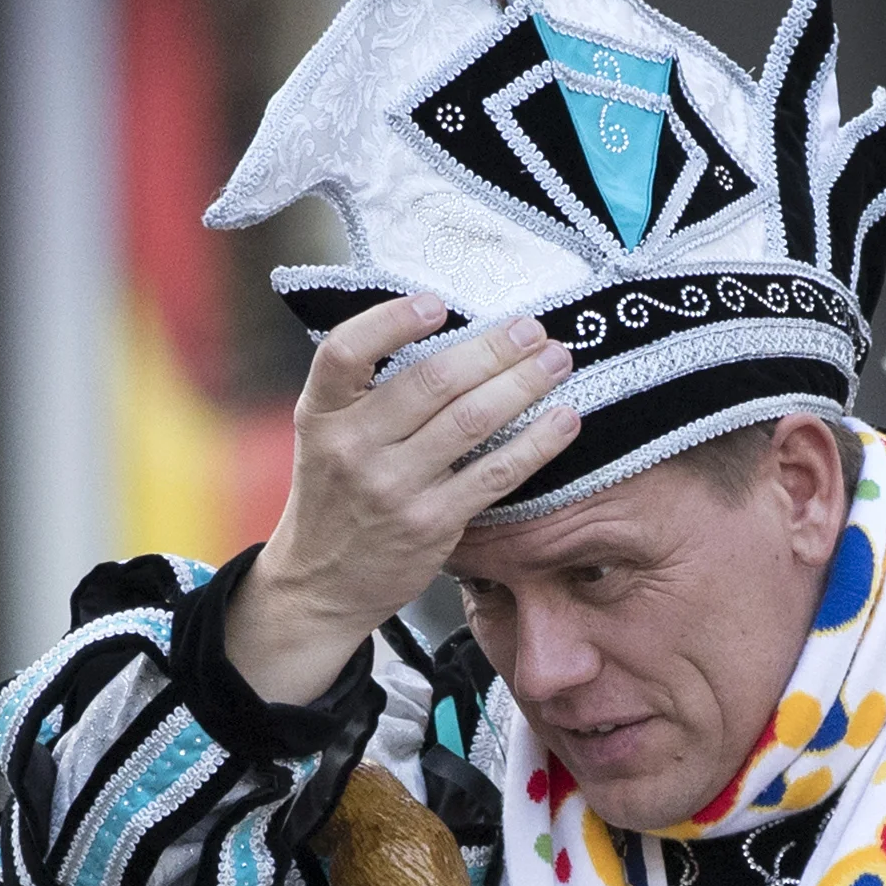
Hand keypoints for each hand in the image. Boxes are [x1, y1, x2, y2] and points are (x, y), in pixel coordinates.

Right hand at [223, 296, 581, 704]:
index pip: (343, 352)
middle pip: (430, 381)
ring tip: (557, 360)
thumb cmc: (337, 495)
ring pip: (471, 421)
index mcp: (319, 415)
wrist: (322, 583)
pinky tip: (566, 419)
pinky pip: (496, 473)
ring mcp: (392, 487)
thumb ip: (365, 393)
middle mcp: (351, 447)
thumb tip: (442, 332)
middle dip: (491, 349)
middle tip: (532, 327)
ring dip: (523, 384)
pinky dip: (538, 442)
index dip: (390, 321)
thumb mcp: (326, 437)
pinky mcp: (432, 523)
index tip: (437, 302)